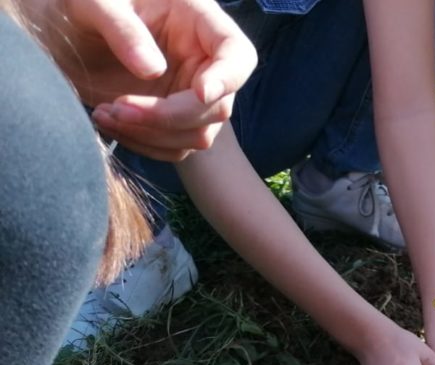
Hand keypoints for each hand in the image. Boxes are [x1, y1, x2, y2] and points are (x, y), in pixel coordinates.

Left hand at [30, 0, 256, 160]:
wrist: (65, 30)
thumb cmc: (84, 3)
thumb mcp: (93, 2)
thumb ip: (122, 28)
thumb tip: (153, 71)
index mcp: (198, 19)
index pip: (236, 54)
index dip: (227, 78)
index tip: (200, 93)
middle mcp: (204, 61)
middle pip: (218, 106)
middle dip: (170, 116)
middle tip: (120, 107)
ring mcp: (192, 93)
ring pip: (199, 134)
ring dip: (154, 135)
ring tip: (106, 113)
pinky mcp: (174, 119)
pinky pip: (176, 148)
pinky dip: (144, 145)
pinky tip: (111, 123)